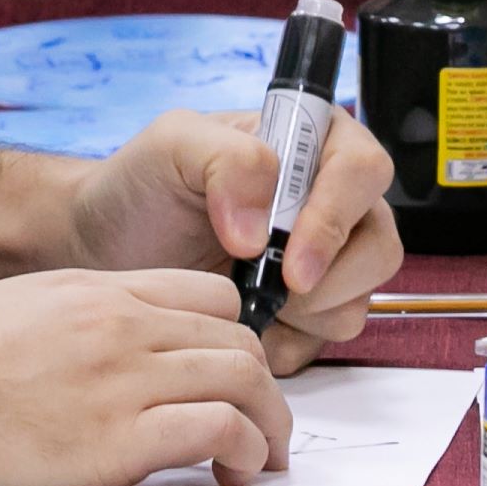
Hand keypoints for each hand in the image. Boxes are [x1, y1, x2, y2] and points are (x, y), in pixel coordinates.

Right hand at [0, 268, 291, 485]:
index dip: (237, 335)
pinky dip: (244, 449)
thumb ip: (87, 320)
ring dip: (268, 423)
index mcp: (100, 291)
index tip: (236, 374)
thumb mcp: (25, 309)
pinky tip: (233, 471)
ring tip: (258, 456)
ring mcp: (122, 380)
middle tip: (263, 426)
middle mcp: (121, 326)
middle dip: (265, 386)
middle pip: (238, 338)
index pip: (211, 293)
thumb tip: (123, 358)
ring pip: (245, 378)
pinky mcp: (117, 442)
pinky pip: (217, 429)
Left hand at [66, 105, 405, 366]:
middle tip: (270, 290)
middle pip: (378, 246)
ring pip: (357, 301)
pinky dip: (285, 341)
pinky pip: (324, 341)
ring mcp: (325, 262)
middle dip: (327, 279)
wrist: (108, 248)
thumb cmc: (141, 187)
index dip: (336, 219)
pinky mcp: (308, 313)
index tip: (290, 262)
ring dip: (304, 313)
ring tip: (244, 298)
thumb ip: (226, 161)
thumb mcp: (172, 146)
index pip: (362, 172)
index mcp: (312, 144)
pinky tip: (241, 320)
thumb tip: (263, 226)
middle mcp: (331, 202)